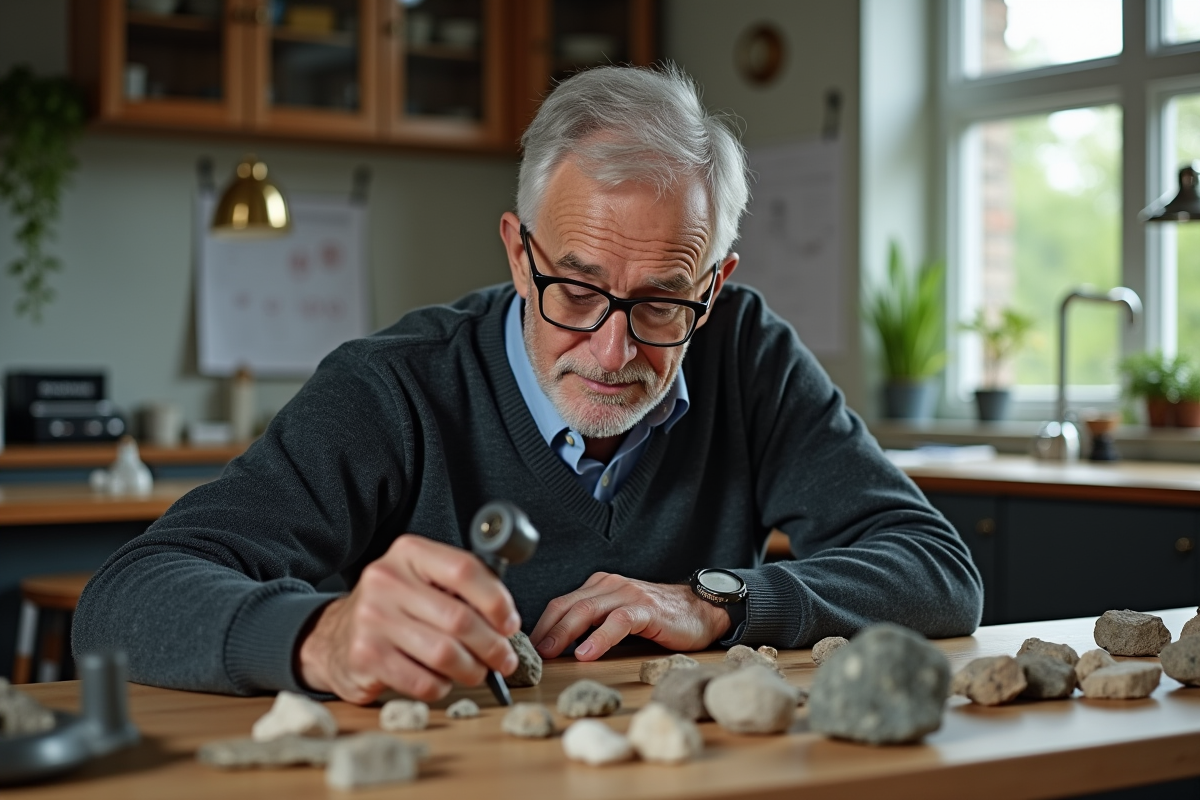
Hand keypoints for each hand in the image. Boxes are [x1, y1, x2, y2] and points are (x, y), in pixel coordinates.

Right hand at [297, 534, 520, 703]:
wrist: (333, 636)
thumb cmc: (395, 608)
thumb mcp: (422, 581)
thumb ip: (460, 589)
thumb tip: (507, 621)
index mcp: (409, 553)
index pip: (464, 570)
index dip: (497, 601)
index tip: (510, 623)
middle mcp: (386, 580)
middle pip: (460, 619)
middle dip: (493, 645)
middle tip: (505, 659)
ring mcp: (372, 619)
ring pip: (445, 654)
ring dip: (473, 669)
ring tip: (479, 672)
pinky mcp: (365, 657)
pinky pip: (423, 681)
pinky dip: (443, 686)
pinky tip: (443, 681)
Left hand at [530, 572, 730, 660]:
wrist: (701, 610)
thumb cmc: (659, 617)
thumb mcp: (619, 615)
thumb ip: (593, 623)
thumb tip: (560, 647)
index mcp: (600, 587)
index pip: (561, 604)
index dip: (541, 626)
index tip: (527, 649)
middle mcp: (610, 585)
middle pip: (567, 606)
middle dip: (546, 631)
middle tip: (531, 655)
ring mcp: (628, 595)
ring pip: (587, 611)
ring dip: (564, 634)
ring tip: (550, 653)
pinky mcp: (646, 609)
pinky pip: (618, 621)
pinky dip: (599, 637)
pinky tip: (587, 653)